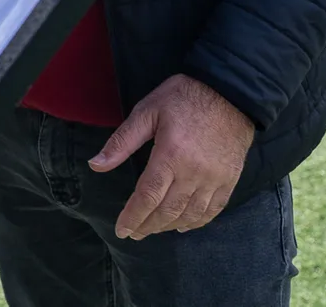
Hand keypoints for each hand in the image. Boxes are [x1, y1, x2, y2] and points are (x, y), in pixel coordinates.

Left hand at [89, 73, 255, 238]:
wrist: (231, 91)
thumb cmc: (183, 97)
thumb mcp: (146, 111)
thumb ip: (121, 142)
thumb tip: (95, 165)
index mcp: (170, 155)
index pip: (148, 196)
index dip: (133, 216)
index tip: (121, 230)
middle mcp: (194, 173)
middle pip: (168, 210)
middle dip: (148, 225)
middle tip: (134, 234)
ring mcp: (215, 178)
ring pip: (190, 214)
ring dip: (169, 225)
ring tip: (153, 229)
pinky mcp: (230, 179)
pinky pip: (214, 209)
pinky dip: (197, 221)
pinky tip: (183, 225)